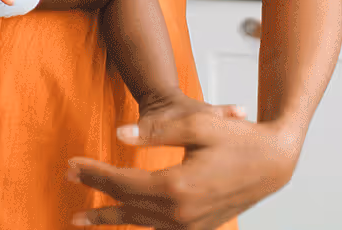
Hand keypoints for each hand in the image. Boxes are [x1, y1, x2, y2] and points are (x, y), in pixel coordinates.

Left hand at [67, 102, 297, 227]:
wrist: (273, 163)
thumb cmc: (237, 138)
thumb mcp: (197, 123)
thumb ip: (156, 129)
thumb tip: (118, 135)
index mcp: (178, 187)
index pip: (123, 183)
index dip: (94, 175)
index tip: (71, 164)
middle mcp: (181, 215)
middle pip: (127, 204)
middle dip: (95, 191)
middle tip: (68, 178)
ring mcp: (190, 227)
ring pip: (140, 223)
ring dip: (110, 217)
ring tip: (82, 218)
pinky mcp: (198, 229)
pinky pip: (158, 229)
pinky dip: (137, 224)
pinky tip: (123, 221)